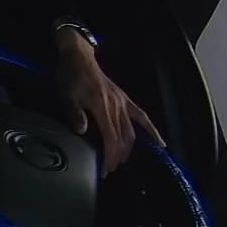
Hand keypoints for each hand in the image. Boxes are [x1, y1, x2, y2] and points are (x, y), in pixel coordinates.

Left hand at [55, 29, 163, 175]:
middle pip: (122, 137)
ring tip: (122, 161)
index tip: (105, 170)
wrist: (79, 57)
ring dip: (128, 148)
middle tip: (110, 169)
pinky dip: (151, 130)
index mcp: (102, 107)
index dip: (109, 156)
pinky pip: (142, 116)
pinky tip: (159, 142)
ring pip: (132, 130)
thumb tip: (82, 131)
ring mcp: (123, 102)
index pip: (110, 137)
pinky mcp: (125, 99)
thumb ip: (74, 113)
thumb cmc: (70, 76)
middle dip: (117, 155)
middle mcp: (116, 106)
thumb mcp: (66, 95)